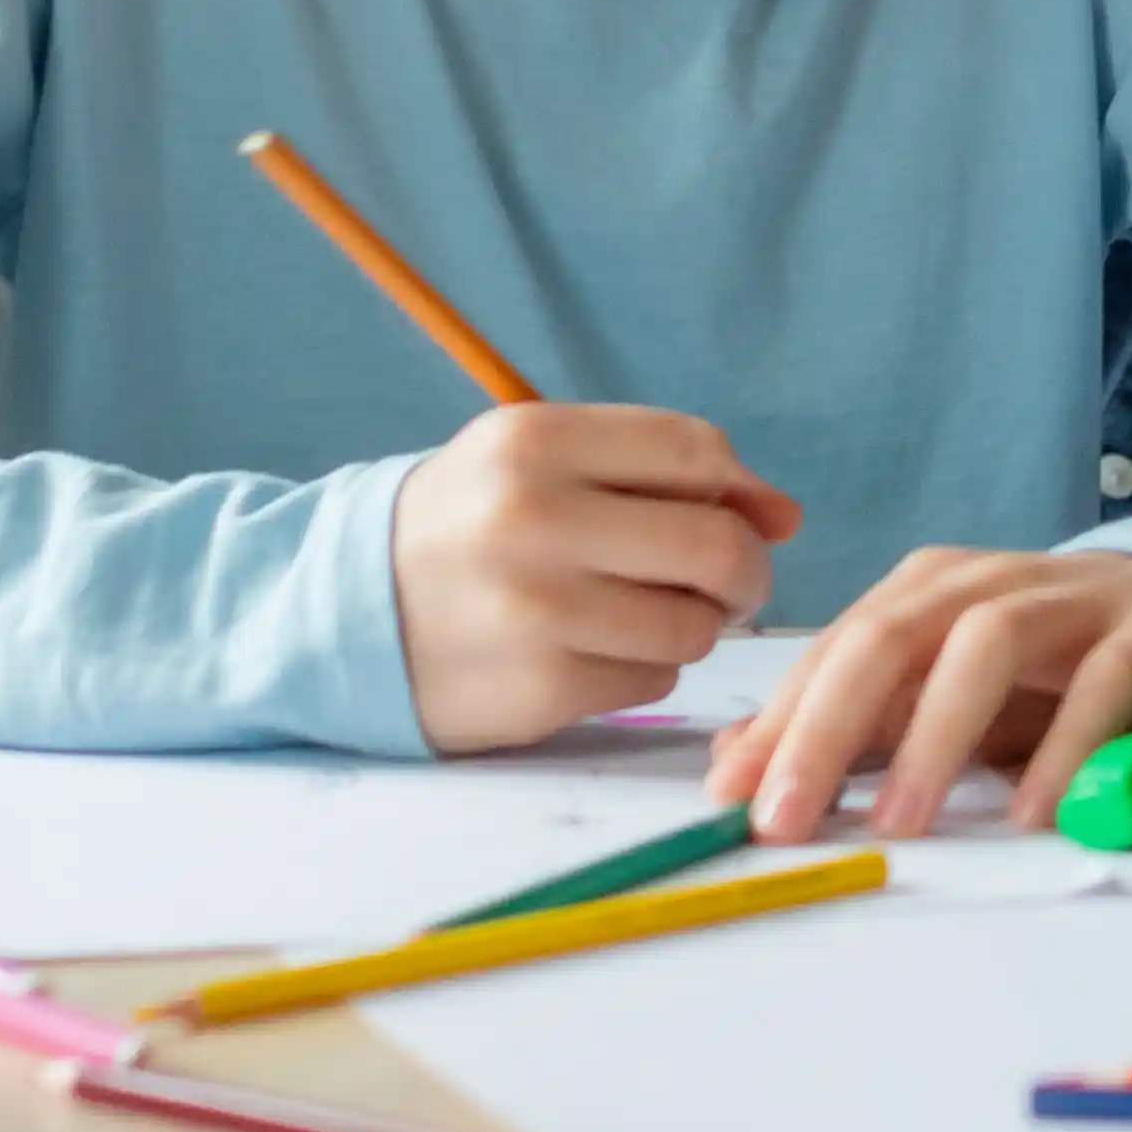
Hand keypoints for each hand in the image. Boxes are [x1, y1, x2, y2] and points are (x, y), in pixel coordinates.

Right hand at [390, 402, 799, 753]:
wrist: (346, 615)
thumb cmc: (469, 526)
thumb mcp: (539, 462)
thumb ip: (660, 471)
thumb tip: (785, 515)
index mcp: (536, 441)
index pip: (697, 452)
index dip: (741, 489)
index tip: (744, 515)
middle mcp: (535, 519)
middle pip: (716, 545)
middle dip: (744, 570)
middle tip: (728, 584)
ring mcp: (538, 611)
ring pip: (694, 624)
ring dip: (691, 625)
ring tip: (639, 614)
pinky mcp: (541, 690)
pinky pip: (652, 680)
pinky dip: (643, 669)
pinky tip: (592, 652)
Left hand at [709, 548, 1131, 840]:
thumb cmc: (1049, 670)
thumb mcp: (941, 695)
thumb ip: (849, 728)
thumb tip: (735, 765)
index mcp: (926, 591)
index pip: (834, 651)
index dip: (777, 724)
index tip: (731, 803)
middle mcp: (987, 583)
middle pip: (889, 638)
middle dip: (826, 729)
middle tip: (786, 819)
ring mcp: (1071, 602)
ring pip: (987, 646)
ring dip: (934, 736)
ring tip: (898, 822)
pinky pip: (1099, 687)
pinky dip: (1062, 749)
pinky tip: (1031, 813)